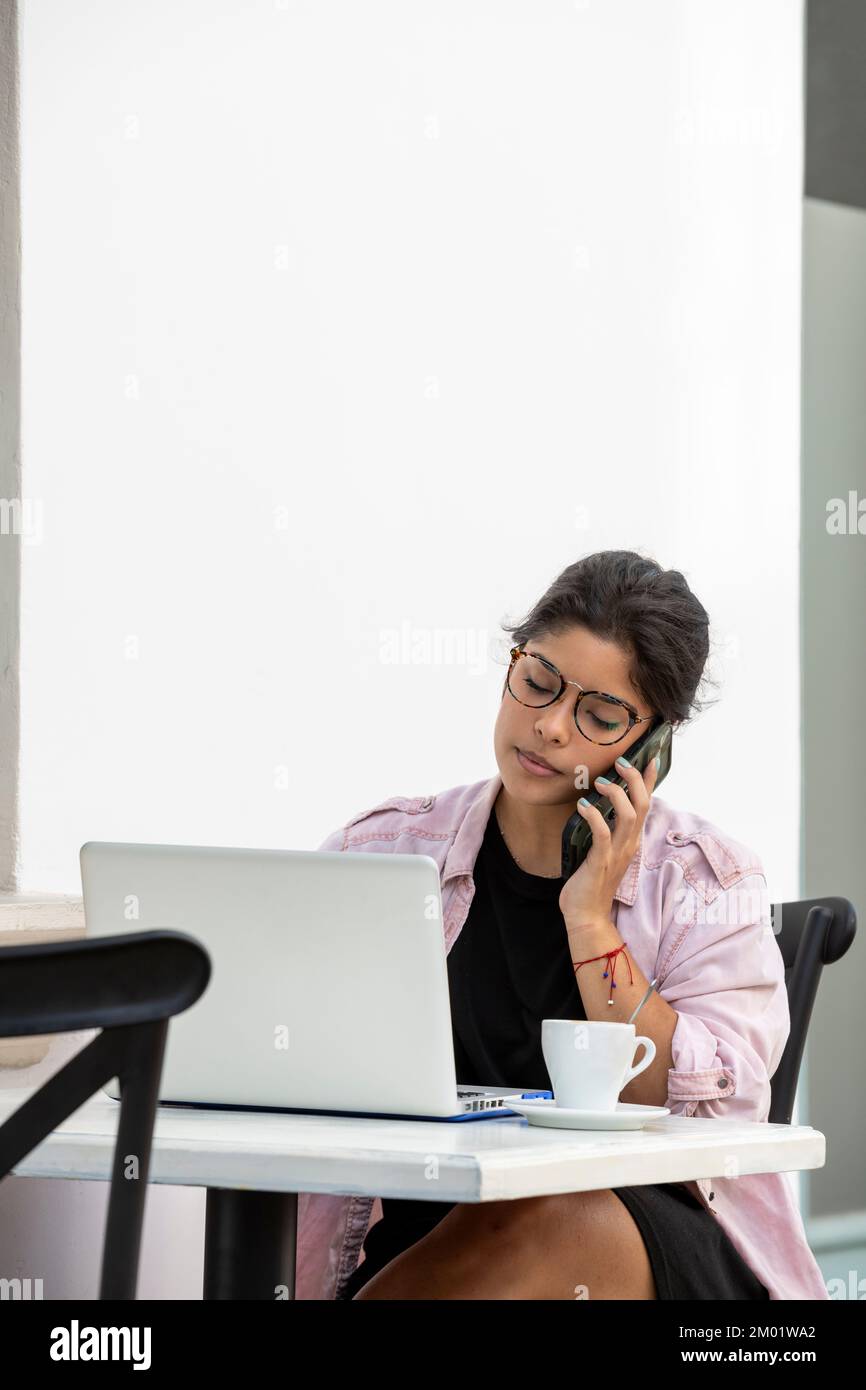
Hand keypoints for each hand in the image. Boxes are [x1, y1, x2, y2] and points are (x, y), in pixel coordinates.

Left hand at [559, 754, 659, 932]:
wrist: (587, 916)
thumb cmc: (591, 882)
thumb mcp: (604, 851)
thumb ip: (606, 831)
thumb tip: (598, 807)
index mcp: (631, 840)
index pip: (645, 804)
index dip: (649, 781)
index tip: (650, 757)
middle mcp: (629, 844)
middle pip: (643, 805)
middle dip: (635, 779)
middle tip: (621, 762)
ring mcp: (617, 854)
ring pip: (629, 816)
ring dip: (616, 794)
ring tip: (599, 782)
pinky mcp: (601, 862)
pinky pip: (602, 834)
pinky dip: (594, 816)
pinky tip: (582, 806)